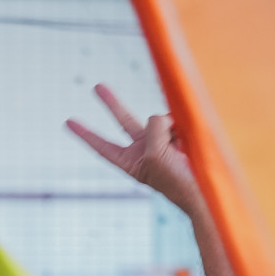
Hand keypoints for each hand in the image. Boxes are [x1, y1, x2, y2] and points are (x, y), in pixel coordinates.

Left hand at [67, 85, 203, 214]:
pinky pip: (175, 120)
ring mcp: (161, 142)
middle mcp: (143, 150)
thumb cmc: (176, 180)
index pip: (102, 146)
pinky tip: (187, 140)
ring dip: (168, 127)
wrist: (205, 189)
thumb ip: (153, 127)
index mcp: (130, 162)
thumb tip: (163, 116)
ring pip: (158, 119)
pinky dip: (181, 126)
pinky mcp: (179, 136)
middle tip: (97, 86)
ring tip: (179, 149)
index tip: (69, 122)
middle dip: (111, 103)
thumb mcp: (155, 154)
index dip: (86, 133)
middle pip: (123, 121)